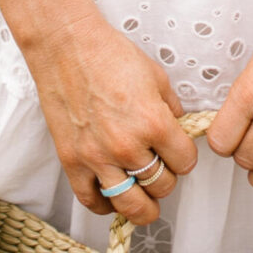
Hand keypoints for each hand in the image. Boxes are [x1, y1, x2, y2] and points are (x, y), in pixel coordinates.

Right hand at [22, 9, 195, 223]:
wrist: (66, 46)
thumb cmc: (109, 54)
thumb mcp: (156, 76)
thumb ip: (171, 108)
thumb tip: (178, 128)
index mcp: (153, 123)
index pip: (185, 162)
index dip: (184, 157)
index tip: (178, 152)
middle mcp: (127, 145)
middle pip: (162, 186)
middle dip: (166, 177)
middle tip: (159, 166)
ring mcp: (97, 157)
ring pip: (131, 205)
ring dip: (142, 203)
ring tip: (143, 196)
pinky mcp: (72, 162)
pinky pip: (92, 202)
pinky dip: (105, 206)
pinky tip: (111, 196)